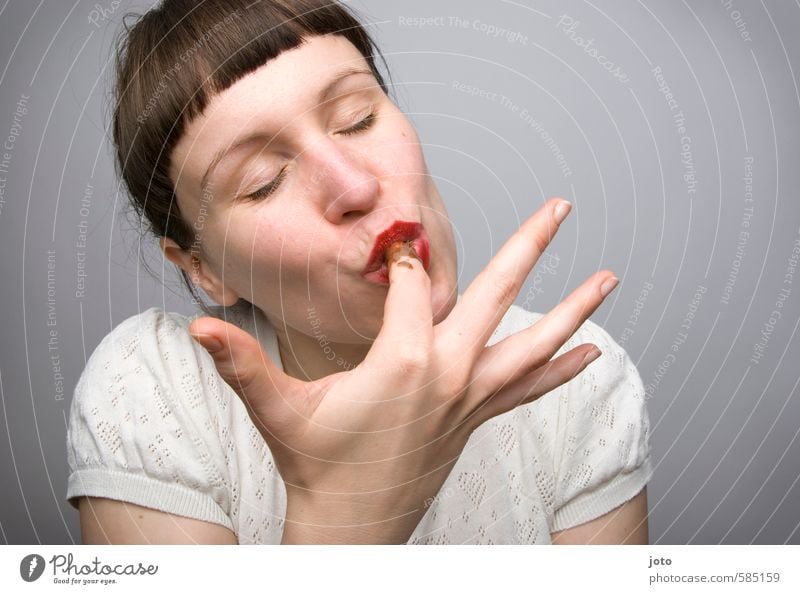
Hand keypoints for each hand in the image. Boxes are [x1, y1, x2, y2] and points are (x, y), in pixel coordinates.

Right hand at [188, 197, 617, 542]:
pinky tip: (593, 354)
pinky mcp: (477, 419)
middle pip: (496, 294)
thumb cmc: (316, 463)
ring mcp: (470, 398)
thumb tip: (197, 329)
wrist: (352, 524)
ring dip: (572, 308)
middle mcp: (448, 373)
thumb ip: (241, 363)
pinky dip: (562, 369)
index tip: (396, 238)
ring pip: (532, 343)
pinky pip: (529, 389)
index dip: (401, 255)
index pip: (410, 282)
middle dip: (529, 245)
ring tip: (609, 279)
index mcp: (402, 360)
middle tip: (561, 206)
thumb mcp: (276, 409)